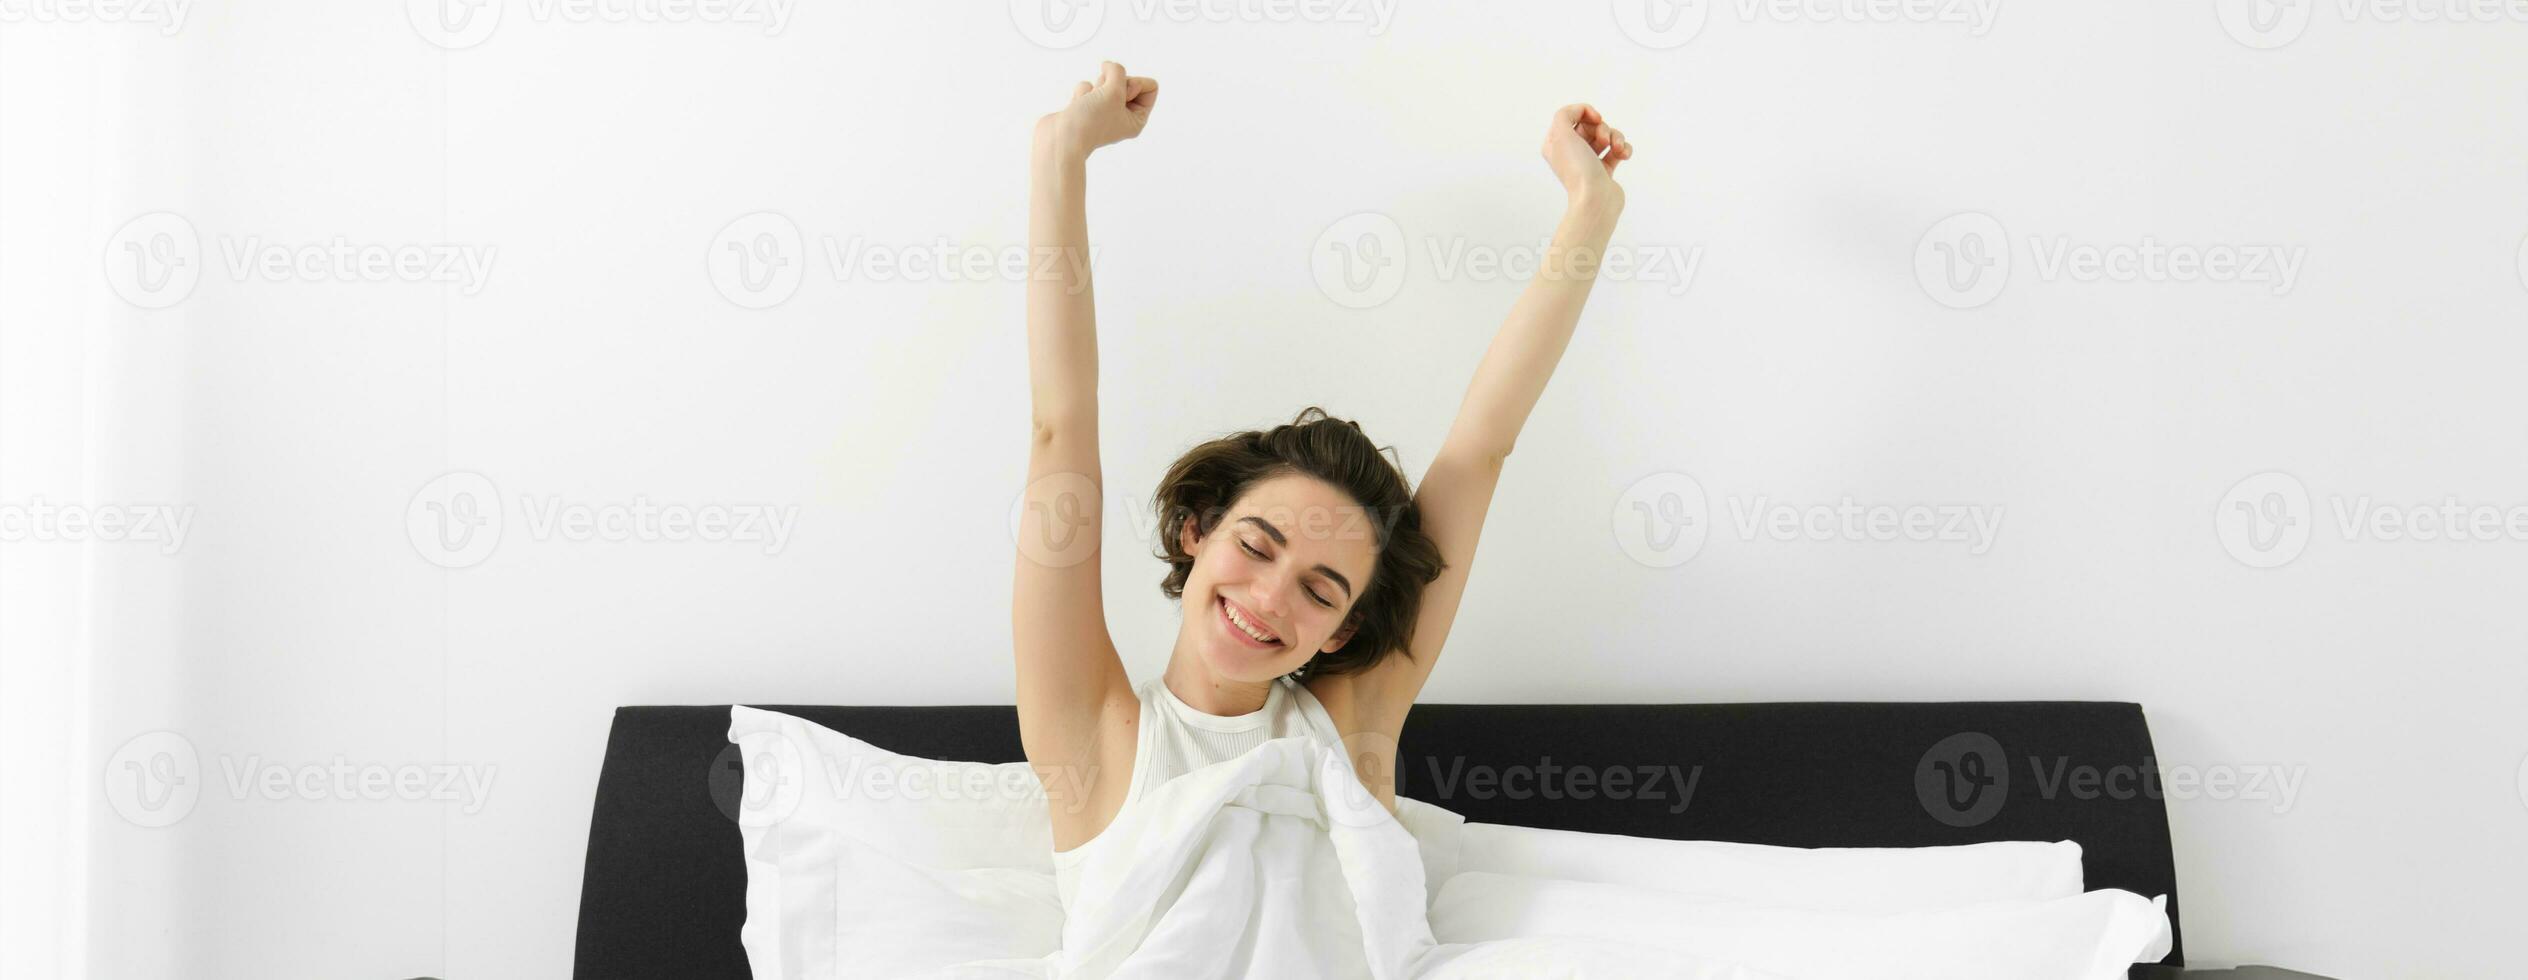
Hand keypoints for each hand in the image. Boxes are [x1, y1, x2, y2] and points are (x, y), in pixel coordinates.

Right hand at [1038, 61, 1158, 158]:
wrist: (1060, 139)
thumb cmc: (1091, 121)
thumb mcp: (1114, 90)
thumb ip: (1117, 71)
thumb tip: (1107, 65)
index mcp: (1137, 119)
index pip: (1150, 87)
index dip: (1135, 83)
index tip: (1121, 94)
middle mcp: (1122, 117)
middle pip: (1127, 81)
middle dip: (1112, 84)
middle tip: (1102, 99)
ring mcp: (1102, 112)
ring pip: (1106, 82)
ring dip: (1095, 88)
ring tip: (1088, 103)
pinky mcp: (1085, 108)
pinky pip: (1088, 87)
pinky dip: (1081, 93)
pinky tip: (1076, 106)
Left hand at [1540, 104, 1630, 207]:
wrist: (1595, 200)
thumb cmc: (1577, 168)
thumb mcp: (1561, 134)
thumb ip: (1565, 114)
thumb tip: (1581, 111)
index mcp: (1555, 143)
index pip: (1572, 116)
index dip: (1586, 112)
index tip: (1596, 119)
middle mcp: (1570, 151)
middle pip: (1591, 125)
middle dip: (1603, 128)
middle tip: (1604, 140)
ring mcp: (1587, 161)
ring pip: (1607, 136)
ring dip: (1616, 137)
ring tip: (1617, 149)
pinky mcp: (1604, 170)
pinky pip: (1617, 149)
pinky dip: (1623, 149)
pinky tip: (1624, 155)